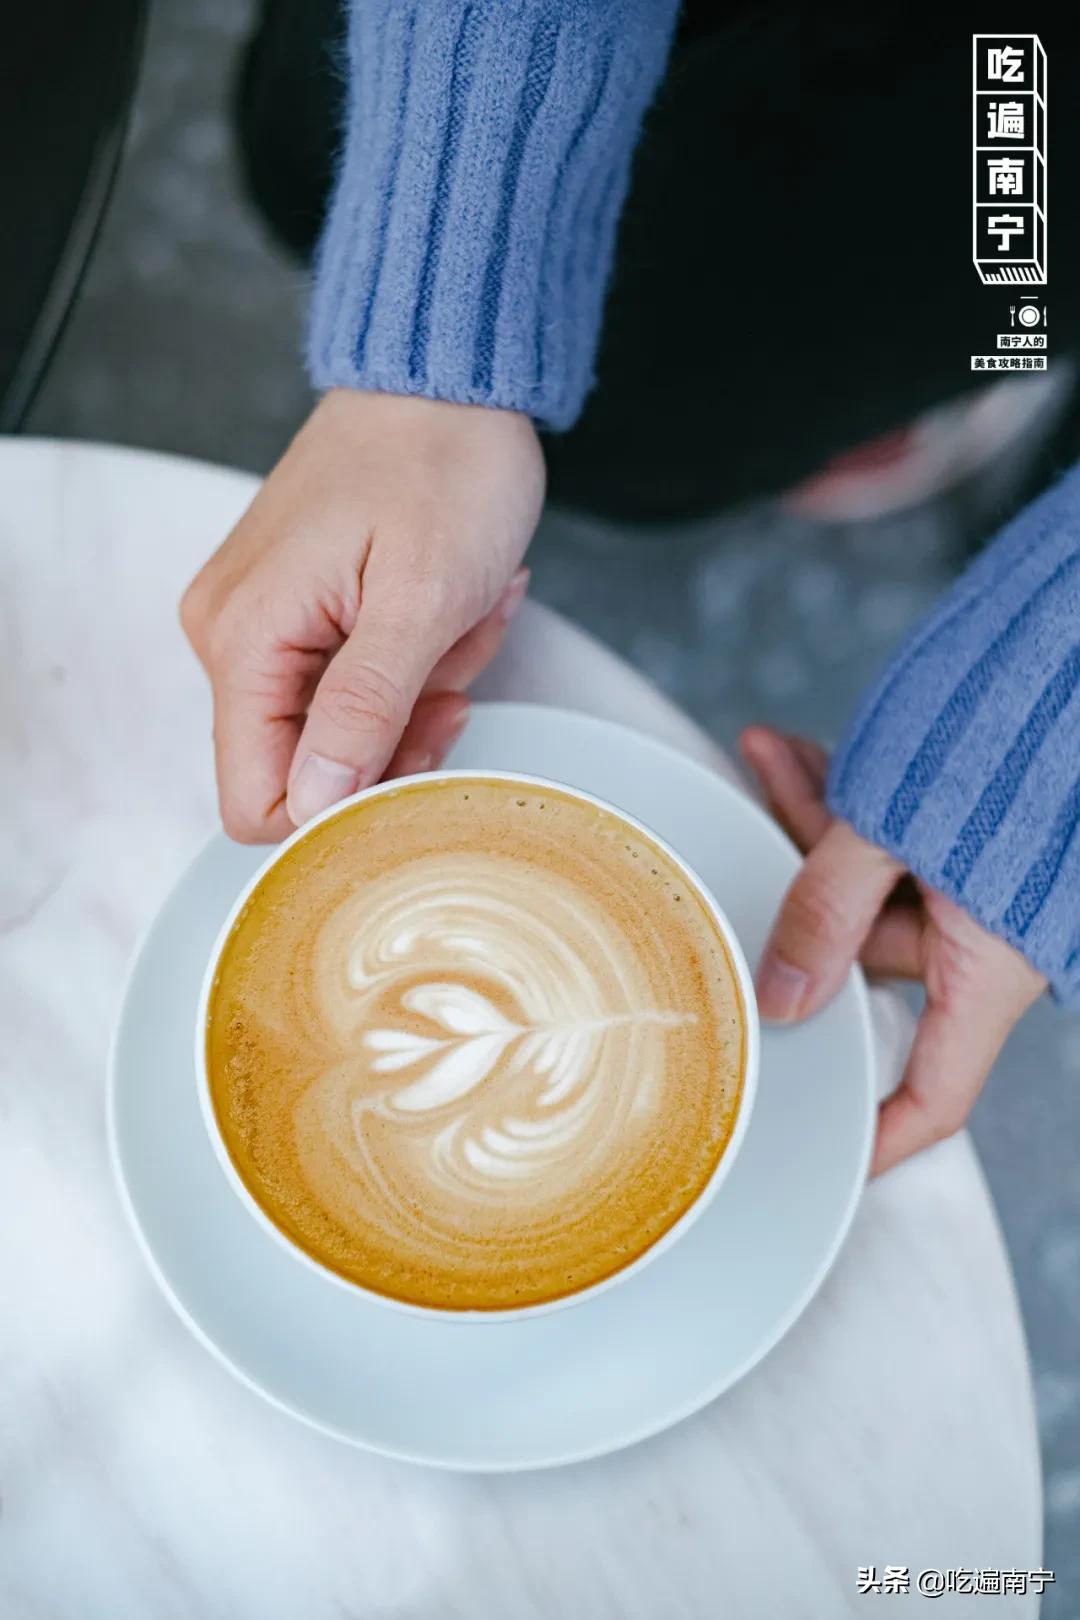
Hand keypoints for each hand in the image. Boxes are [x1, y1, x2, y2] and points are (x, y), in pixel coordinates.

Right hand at [181, 389, 544, 841]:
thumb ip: (362, 711)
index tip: (421, 751)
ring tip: (462, 621)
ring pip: (339, 728)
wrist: (445, 380)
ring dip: (417, 692)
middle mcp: (229, 637)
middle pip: (306, 768)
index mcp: (244, 640)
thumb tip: (313, 806)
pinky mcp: (291, 610)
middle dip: (398, 736)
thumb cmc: (441, 466)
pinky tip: (448, 610)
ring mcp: (257, 622)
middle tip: (456, 671)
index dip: (344, 809)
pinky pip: (347, 681)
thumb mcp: (421, 600)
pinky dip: (409, 661)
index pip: (258, 800)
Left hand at [739, 725, 1045, 1174]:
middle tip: (755, 826)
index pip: (933, 1093)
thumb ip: (828, 909)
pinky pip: (893, 843)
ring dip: (815, 828)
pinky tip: (797, 753)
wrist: (1074, 649)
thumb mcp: (896, 828)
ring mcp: (979, 890)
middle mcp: (988, 942)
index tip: (823, 1155)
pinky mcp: (971, 838)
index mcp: (989, 970)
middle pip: (867, 958)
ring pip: (869, 886)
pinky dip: (848, 804)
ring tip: (771, 757)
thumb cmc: (1018, 736)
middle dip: (801, 893)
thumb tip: (780, 997)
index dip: (878, 1137)